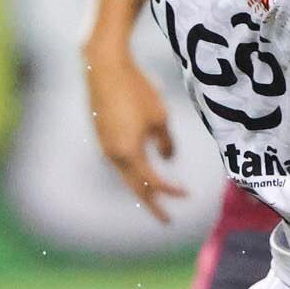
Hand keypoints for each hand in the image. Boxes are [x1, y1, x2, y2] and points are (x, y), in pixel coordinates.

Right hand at [84, 34, 182, 220]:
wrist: (104, 68)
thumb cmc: (136, 90)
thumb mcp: (160, 117)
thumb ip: (166, 142)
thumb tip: (168, 157)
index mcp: (129, 153)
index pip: (153, 181)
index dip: (171, 191)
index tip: (188, 194)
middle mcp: (113, 155)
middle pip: (135, 187)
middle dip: (152, 204)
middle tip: (166, 220)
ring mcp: (104, 146)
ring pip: (125, 174)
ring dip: (142, 186)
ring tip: (156, 195)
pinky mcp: (101, 135)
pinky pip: (119, 160)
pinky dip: (132, 170)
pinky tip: (141, 167)